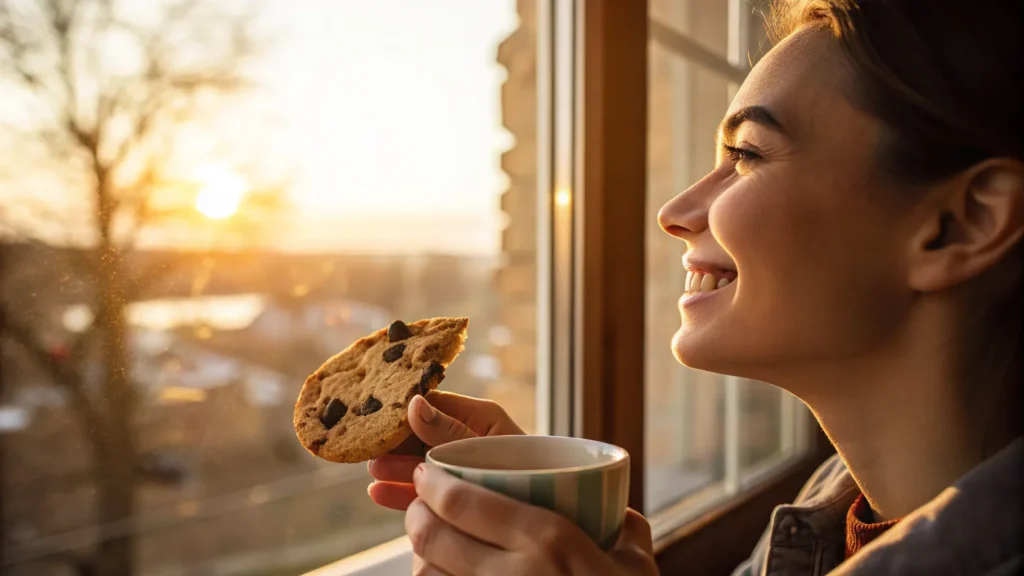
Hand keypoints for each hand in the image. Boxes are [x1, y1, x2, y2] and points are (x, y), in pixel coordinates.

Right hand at [367, 391, 524, 510]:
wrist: (561, 508)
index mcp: (480, 416)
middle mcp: (468, 437)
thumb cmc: (533, 469)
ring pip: (420, 463)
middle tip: (368, 448)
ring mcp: (462, 466)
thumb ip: (451, 430)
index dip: (400, 407)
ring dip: (395, 467)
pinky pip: (427, 490)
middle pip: (420, 434)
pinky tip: (380, 493)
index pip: (431, 402)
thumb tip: (414, 402)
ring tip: (374, 471)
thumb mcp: (489, 445)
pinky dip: (404, 492)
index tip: (372, 411)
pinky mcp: (460, 492)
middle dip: (393, 442)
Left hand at [406, 463, 657, 575]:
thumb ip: (627, 532)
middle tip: (421, 506)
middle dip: (417, 514)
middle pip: (433, 534)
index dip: (432, 483)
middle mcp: (513, 574)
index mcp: (549, 540)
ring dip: (420, 555)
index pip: (462, 501)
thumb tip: (620, 515)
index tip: (425, 473)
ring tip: (429, 546)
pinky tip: (442, 575)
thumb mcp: (637, 568)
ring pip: (426, 574)